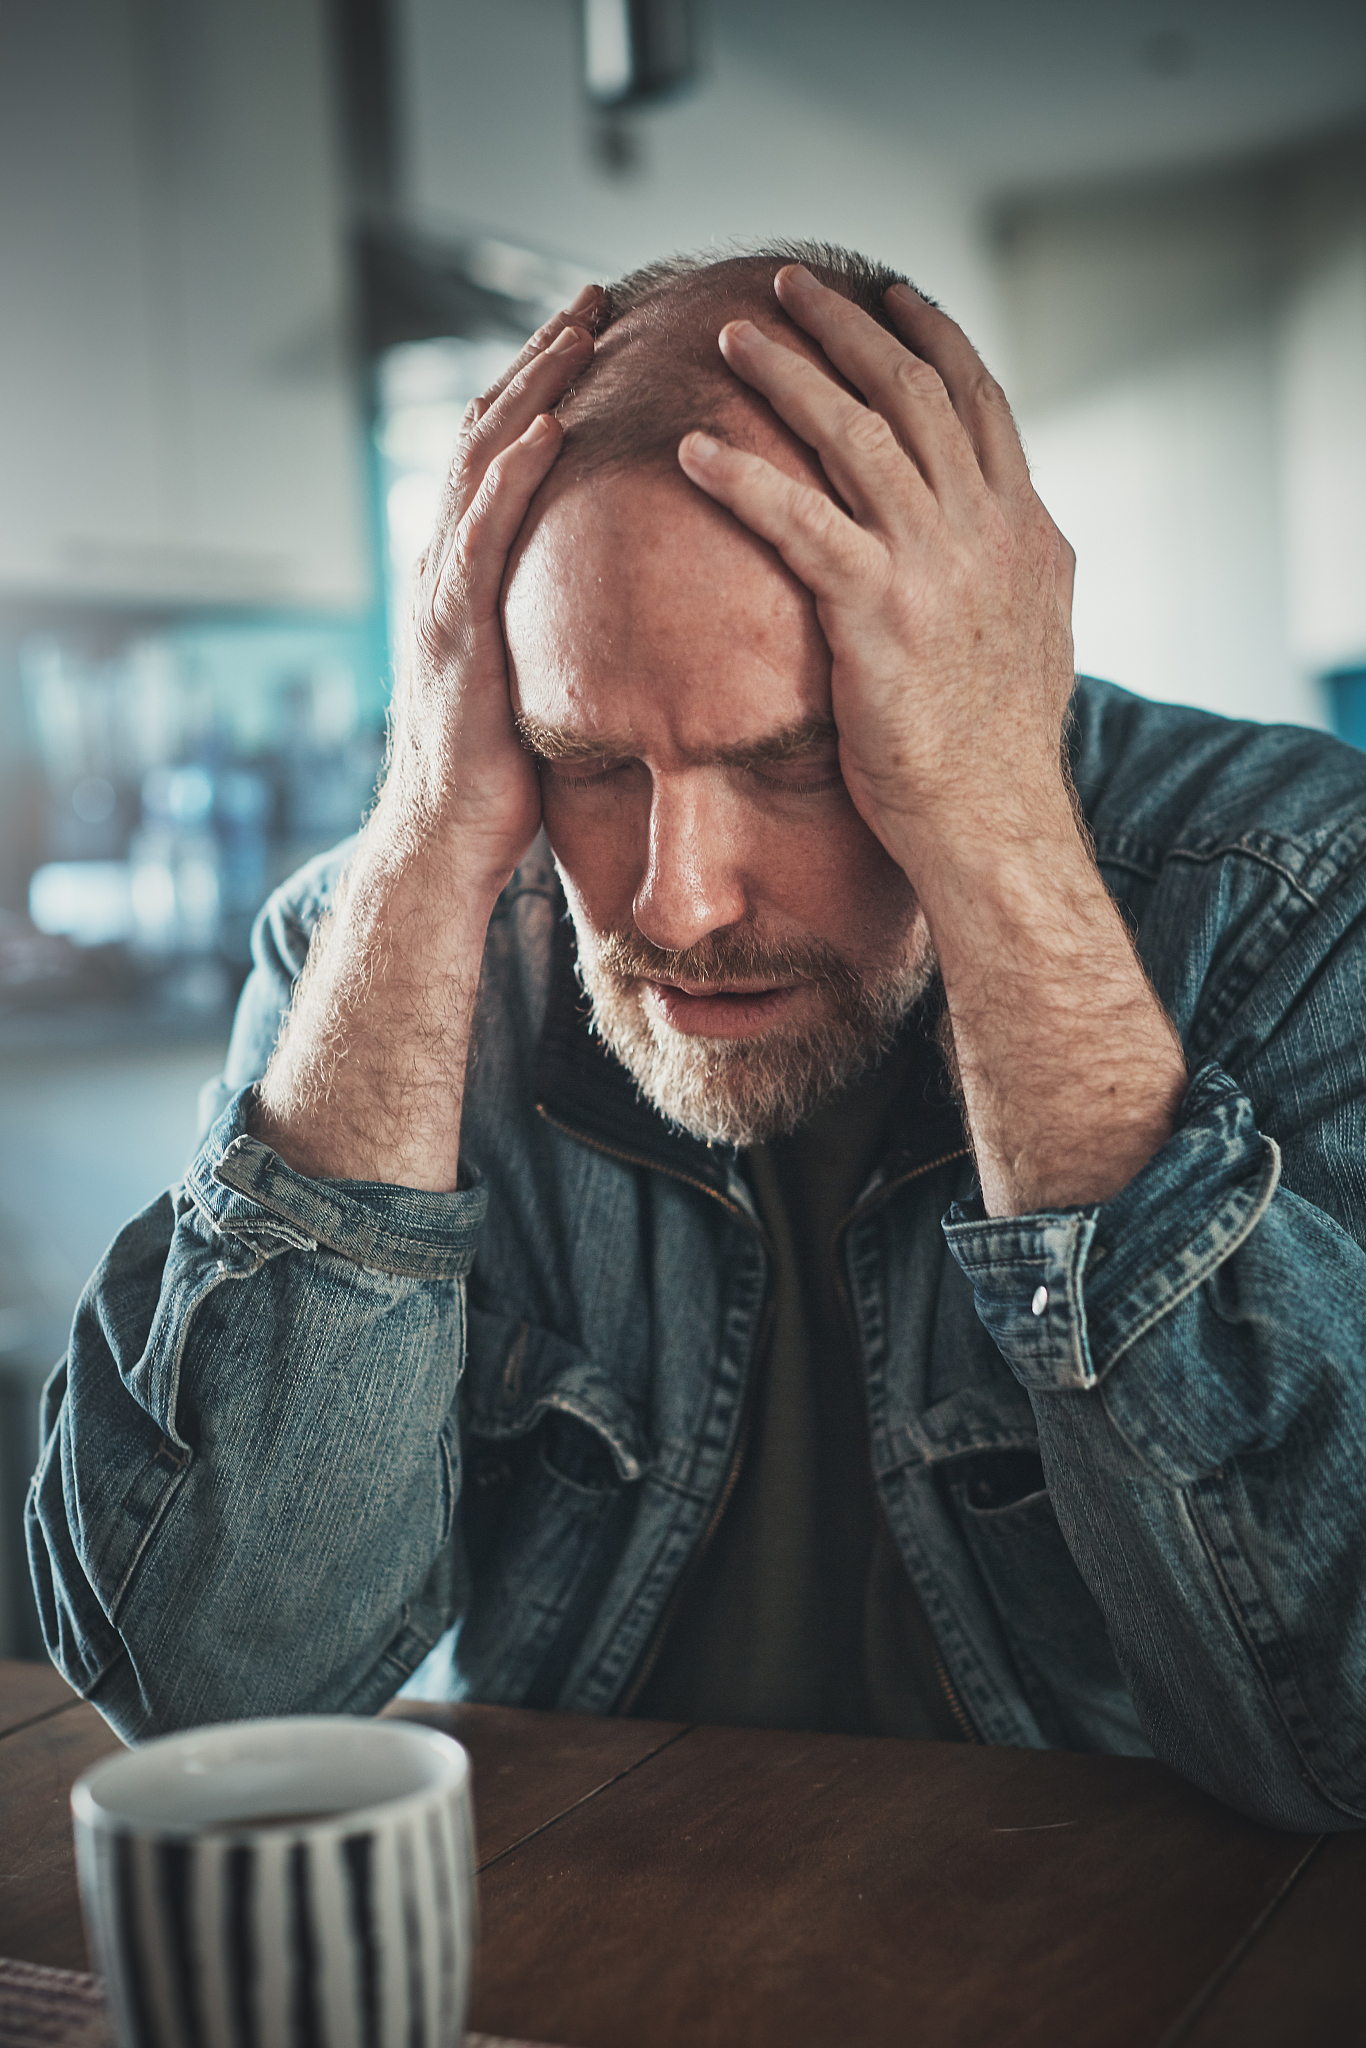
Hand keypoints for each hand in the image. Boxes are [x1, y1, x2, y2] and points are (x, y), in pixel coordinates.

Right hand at [377, 287, 603, 898]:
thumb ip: (561, 625)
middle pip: (487, 433)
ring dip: (529, 390)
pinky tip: (547, 430)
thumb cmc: (499, 772)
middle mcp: (443, 566)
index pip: (502, 455)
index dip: (543, 388)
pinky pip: (481, 539)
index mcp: (465, 572)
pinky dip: (509, 478)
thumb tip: (626, 606)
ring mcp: (442, 595)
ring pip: (478, 465)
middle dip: (539, 361)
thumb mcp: (536, 676)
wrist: (446, 839)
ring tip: (578, 330)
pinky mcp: (455, 634)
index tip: (595, 332)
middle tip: (594, 297)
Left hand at [676, 266, 1077, 887]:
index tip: (892, 291)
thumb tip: (1004, 538)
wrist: (994, 823)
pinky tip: (692, 451)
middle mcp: (989, 531)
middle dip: (849, 327)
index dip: (932, 337)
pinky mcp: (880, 614)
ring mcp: (937, 568)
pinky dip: (743, 478)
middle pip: (914, 392)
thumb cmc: (996, 749)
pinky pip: (799, 522)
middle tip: (791, 283)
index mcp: (1024, 530)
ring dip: (788, 375)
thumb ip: (1008, 571)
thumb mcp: (1030, 637)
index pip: (979, 401)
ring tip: (732, 335)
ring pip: (856, 436)